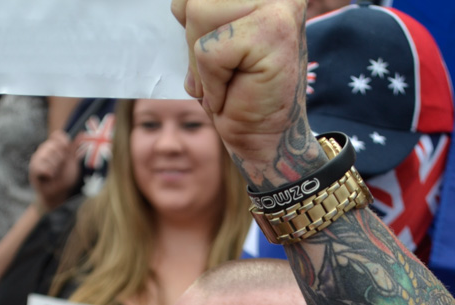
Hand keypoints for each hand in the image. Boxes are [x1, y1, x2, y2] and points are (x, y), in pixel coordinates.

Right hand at [29, 130, 80, 211]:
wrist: (57, 195)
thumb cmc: (64, 179)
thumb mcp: (72, 162)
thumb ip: (74, 148)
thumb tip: (81, 133)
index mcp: (53, 146)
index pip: (58, 135)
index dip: (64, 143)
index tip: (67, 152)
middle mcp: (43, 150)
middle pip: (54, 146)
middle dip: (61, 158)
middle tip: (60, 168)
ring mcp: (37, 158)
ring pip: (48, 156)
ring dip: (55, 167)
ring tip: (54, 174)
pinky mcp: (33, 168)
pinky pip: (41, 166)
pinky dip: (48, 173)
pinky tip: (49, 177)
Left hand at [171, 0, 315, 183]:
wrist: (266, 140)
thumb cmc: (237, 95)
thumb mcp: (210, 42)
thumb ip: (198, 14)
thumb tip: (178, 3)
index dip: (187, 21)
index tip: (216, 51)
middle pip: (192, 1)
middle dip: (194, 43)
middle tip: (223, 72)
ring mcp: (276, 5)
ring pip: (197, 15)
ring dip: (203, 63)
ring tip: (230, 81)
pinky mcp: (271, 30)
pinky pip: (208, 50)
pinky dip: (212, 82)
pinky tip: (235, 92)